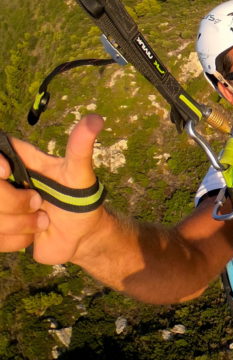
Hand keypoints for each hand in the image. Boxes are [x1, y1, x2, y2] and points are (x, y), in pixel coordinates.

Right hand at [7, 115, 105, 265]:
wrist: (81, 235)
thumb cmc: (81, 198)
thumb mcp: (80, 173)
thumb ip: (80, 148)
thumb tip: (96, 119)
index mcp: (21, 161)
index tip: (8, 172)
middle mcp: (6, 182)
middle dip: (15, 202)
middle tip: (39, 203)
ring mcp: (1, 206)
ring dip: (19, 224)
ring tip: (42, 220)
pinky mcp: (0, 229)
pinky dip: (16, 240)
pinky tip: (33, 234)